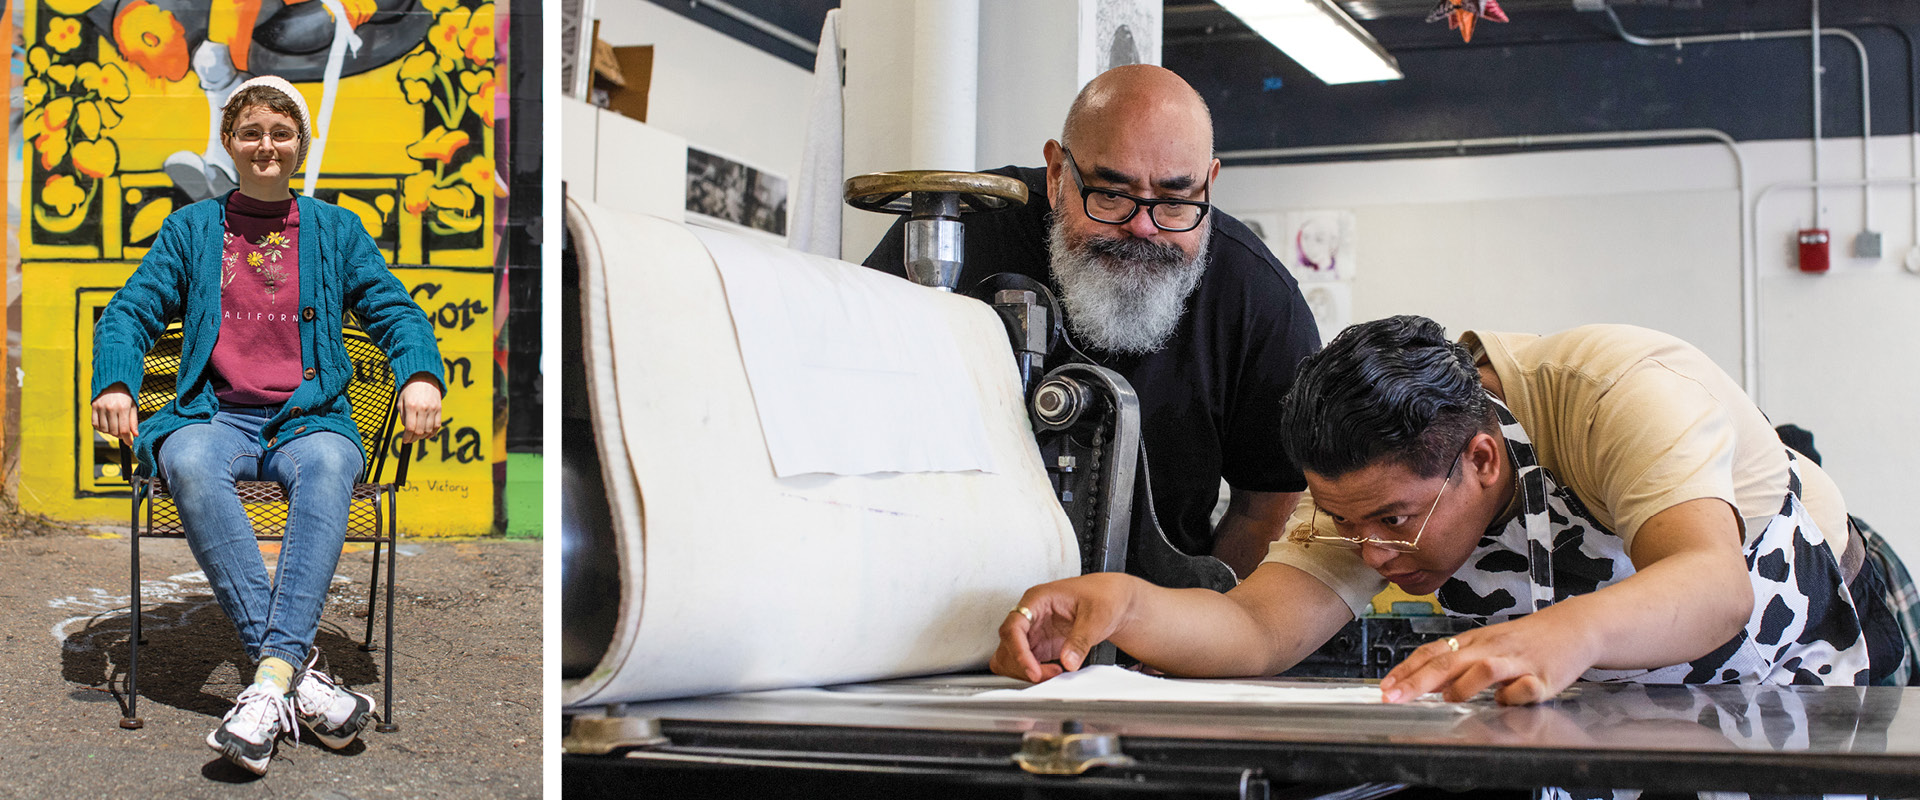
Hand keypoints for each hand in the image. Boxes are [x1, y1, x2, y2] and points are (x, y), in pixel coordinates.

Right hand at [91, 384, 137, 441]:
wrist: (113, 381)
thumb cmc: (126, 394)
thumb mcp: (133, 406)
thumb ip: (133, 421)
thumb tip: (135, 435)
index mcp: (123, 408)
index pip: (124, 430)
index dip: (127, 439)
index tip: (130, 443)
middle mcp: (111, 408)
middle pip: (114, 431)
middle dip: (120, 436)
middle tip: (123, 434)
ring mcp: (101, 408)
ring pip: (104, 429)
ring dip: (110, 433)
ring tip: (116, 429)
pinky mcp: (94, 407)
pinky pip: (95, 424)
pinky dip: (101, 428)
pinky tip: (107, 426)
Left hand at [396, 376, 442, 443]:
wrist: (423, 377)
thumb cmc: (410, 389)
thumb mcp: (401, 401)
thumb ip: (403, 416)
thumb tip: (407, 429)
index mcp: (411, 406)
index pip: (410, 428)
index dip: (407, 437)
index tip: (405, 440)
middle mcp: (423, 408)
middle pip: (420, 431)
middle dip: (414, 438)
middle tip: (410, 440)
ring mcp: (432, 409)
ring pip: (429, 430)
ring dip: (423, 436)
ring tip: (418, 436)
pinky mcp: (439, 408)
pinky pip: (437, 425)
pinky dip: (433, 432)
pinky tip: (428, 434)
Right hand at [990, 573, 1136, 682]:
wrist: (1113, 600)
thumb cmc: (1103, 595)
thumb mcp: (1096, 615)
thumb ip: (1080, 639)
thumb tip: (1067, 661)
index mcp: (1037, 600)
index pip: (1013, 627)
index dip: (1018, 651)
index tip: (1032, 670)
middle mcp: (1031, 616)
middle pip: (1008, 645)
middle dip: (1023, 665)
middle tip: (1049, 674)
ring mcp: (1034, 632)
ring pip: (1011, 657)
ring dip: (1026, 670)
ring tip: (1054, 674)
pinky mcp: (1041, 646)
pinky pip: (1026, 663)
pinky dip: (1035, 673)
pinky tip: (1054, 673)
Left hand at [1377, 613, 1593, 704]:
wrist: (1573, 627)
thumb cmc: (1526, 640)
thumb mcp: (1486, 645)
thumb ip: (1456, 664)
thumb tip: (1421, 682)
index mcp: (1474, 641)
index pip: (1433, 653)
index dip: (1407, 670)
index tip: (1386, 687)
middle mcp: (1491, 648)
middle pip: (1449, 661)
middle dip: (1417, 681)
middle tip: (1394, 697)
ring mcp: (1517, 662)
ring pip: (1484, 669)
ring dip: (1463, 686)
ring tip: (1449, 699)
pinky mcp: (1543, 677)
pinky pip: (1525, 688)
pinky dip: (1514, 697)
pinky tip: (1506, 701)